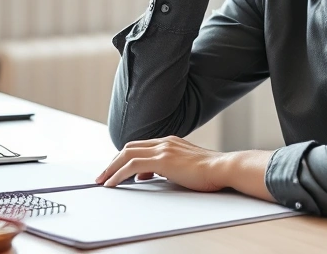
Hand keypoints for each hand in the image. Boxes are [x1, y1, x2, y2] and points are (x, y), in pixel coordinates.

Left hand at [95, 135, 225, 191]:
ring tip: (103, 180)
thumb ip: (167, 167)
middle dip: (113, 161)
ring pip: (126, 154)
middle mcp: (165, 142)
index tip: (115, 169)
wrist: (223, 168)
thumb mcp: (185, 166)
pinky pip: (132, 166)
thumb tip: (148, 175)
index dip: (124, 157)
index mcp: (170, 142)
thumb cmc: (210, 171)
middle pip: (129, 147)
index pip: (140, 146)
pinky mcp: (163, 160)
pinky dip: (118, 174)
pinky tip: (113, 183)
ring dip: (111, 168)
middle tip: (103, 175)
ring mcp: (163, 149)